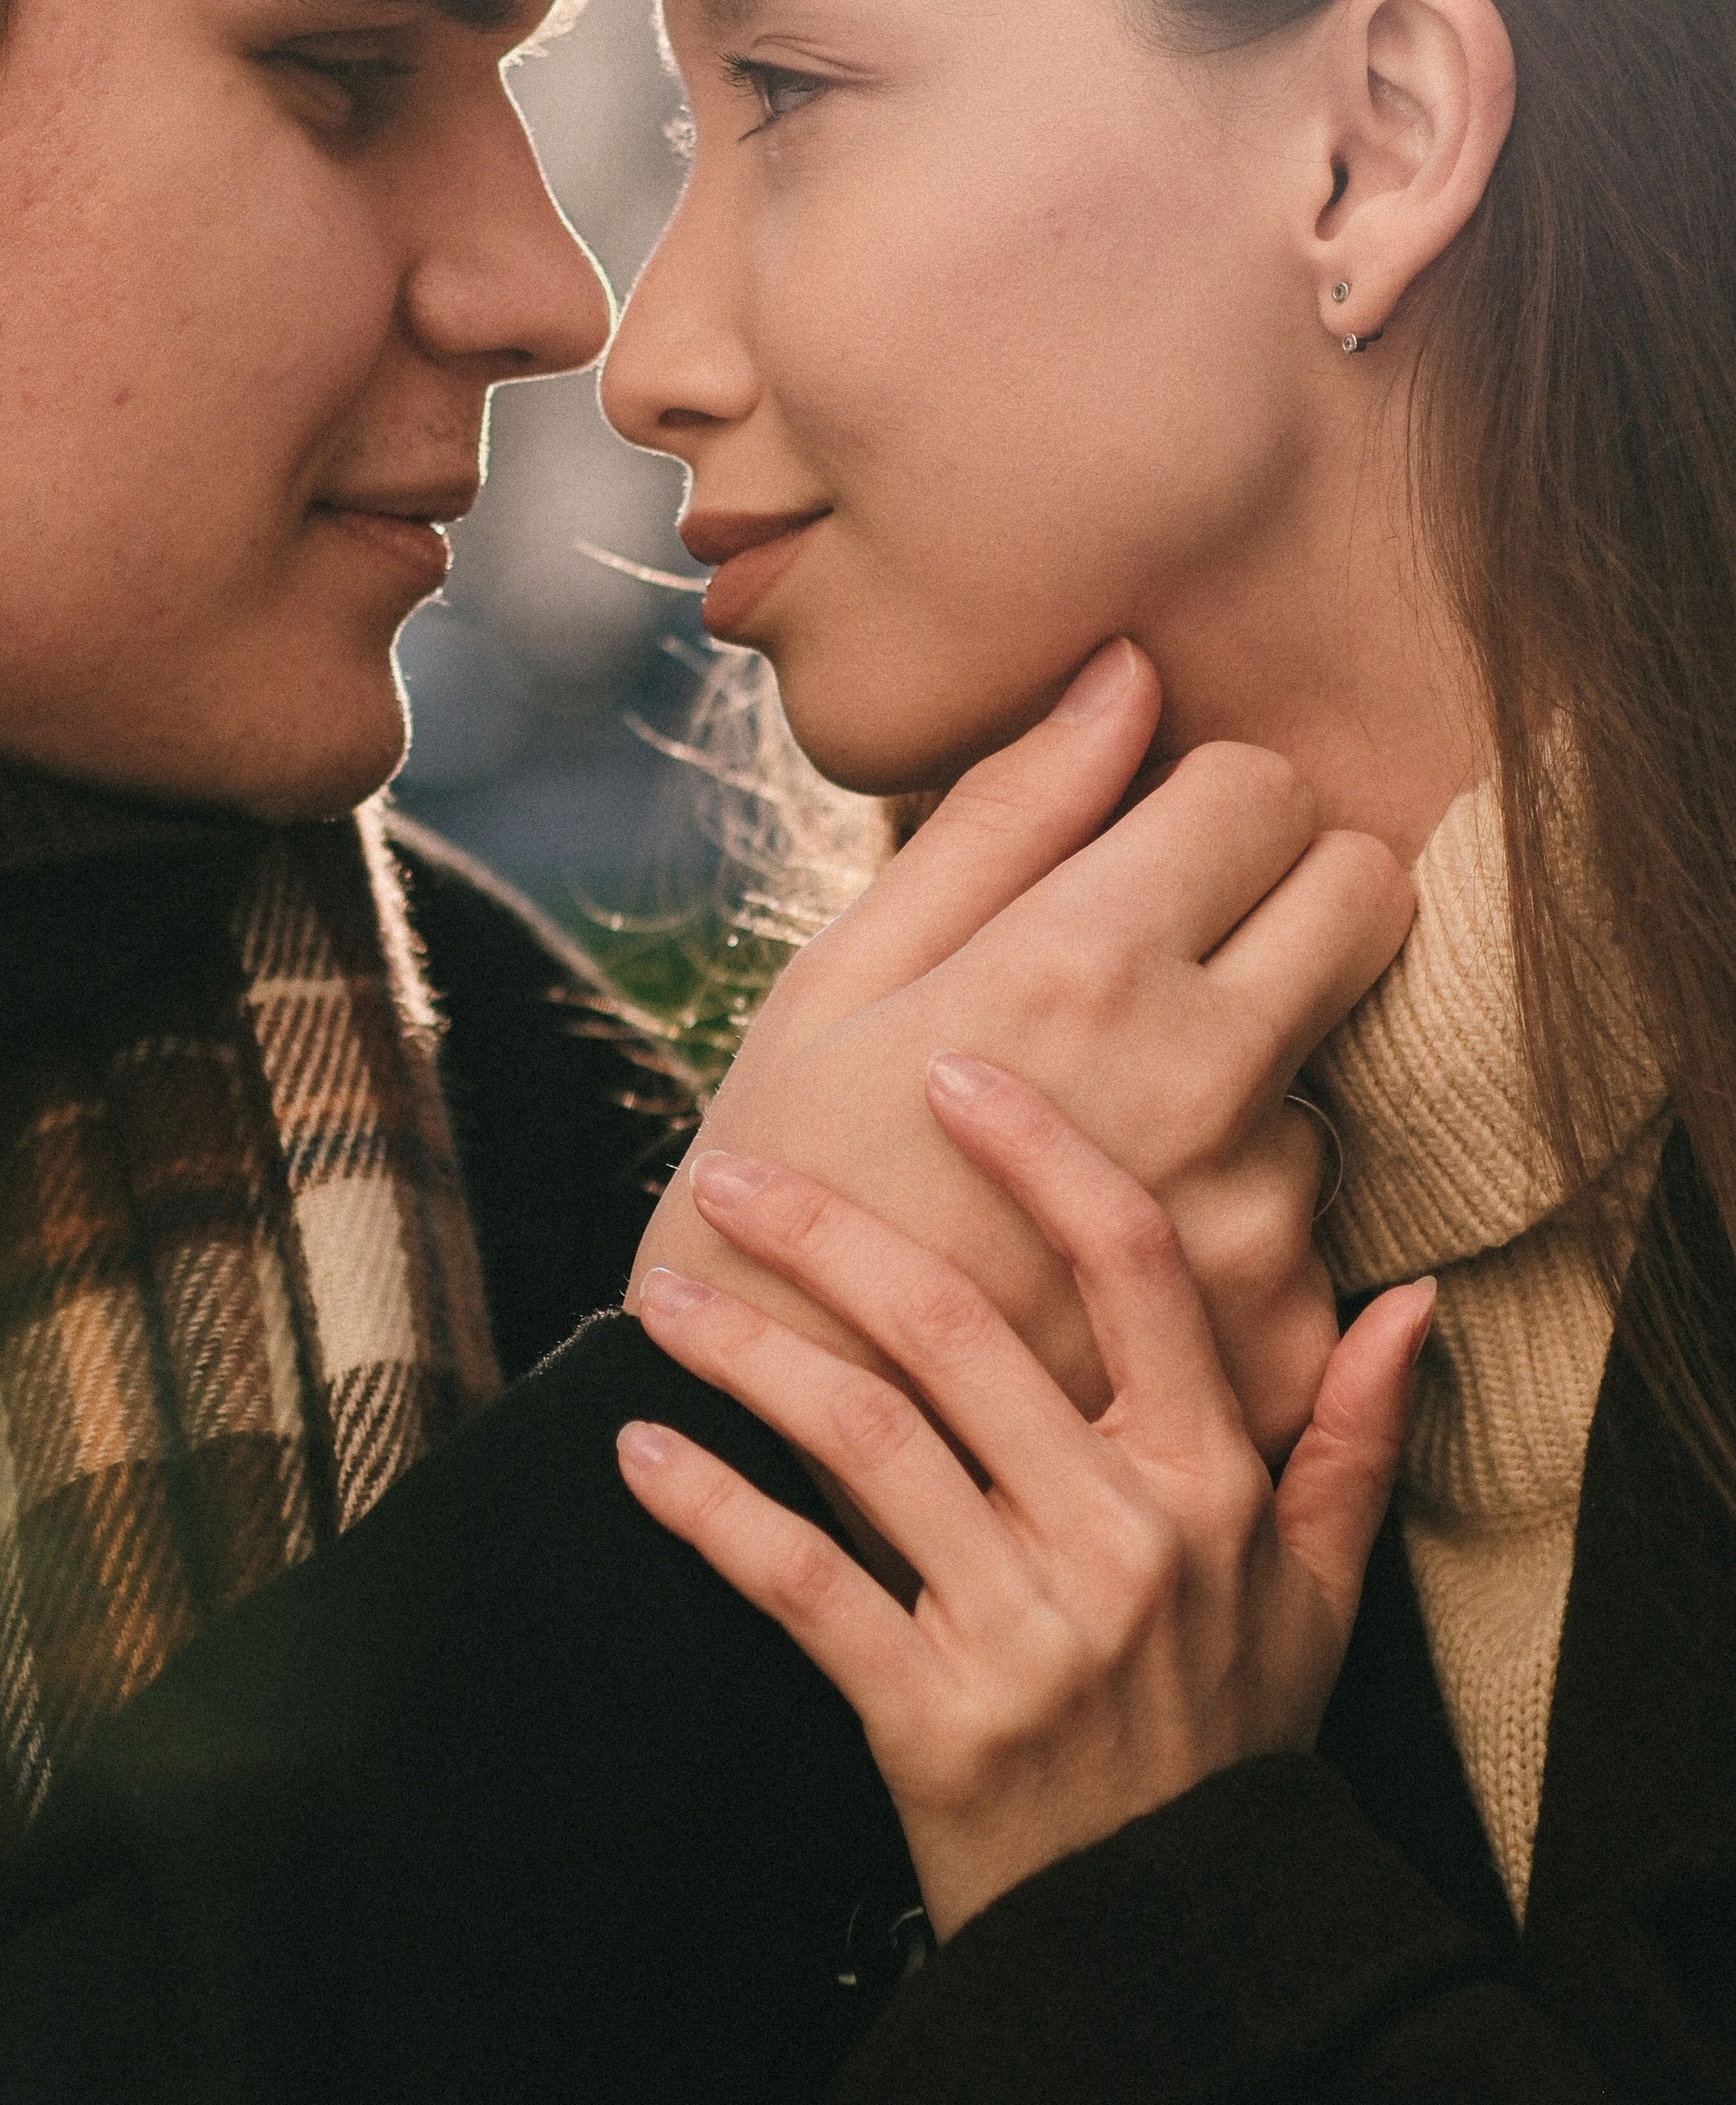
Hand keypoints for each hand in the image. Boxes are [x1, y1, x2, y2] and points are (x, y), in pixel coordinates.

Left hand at [617, 1065, 1433, 1936]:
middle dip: (827, 1233)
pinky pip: (800, 1588)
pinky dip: (710, 1513)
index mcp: (1206, 1482)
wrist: (1173, 1936)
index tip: (951, 1072)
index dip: (1043, 1154)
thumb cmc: (1232, 1738)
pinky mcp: (934, 1717)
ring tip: (660, 1292)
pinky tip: (640, 1452)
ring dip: (746, 1356)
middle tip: (732, 1168)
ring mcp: (1025, 1629)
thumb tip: (1409, 1296)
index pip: (1133, 1269)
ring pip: (863, 1439)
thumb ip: (1353, 1434)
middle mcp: (1119, 1537)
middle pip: (955, 1329)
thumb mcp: (1321, 1589)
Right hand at [631, 641, 1410, 1458]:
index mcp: (1084, 968)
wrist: (757, 1448)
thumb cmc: (776, 1182)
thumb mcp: (845, 974)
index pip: (1268, 792)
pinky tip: (1102, 1258)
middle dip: (1284, 892)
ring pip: (1322, 1073)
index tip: (1146, 841)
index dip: (1208, 797)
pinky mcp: (1275, 1342)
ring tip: (1086, 1153)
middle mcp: (1203, 1083)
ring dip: (1239, 1085)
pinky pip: (1311, 1228)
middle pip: (1362, 900)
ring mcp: (1253, 1222)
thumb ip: (1007, 816)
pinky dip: (1228, 1226)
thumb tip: (1129, 670)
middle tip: (1171, 948)